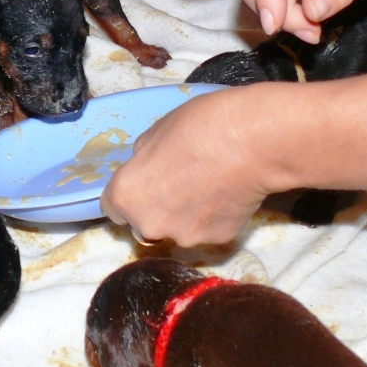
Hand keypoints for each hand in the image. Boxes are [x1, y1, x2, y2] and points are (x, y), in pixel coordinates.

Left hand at [101, 88, 271, 246]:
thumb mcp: (156, 131)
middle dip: (156, 207)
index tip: (144, 184)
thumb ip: (143, 158)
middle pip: (144, 222)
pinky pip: (208, 230)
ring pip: (177, 229)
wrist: (254, 141)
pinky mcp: (218, 240)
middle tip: (180, 182)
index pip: (112, 207)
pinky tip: (227, 195)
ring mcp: (184, 236)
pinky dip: (214, 218)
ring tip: (209, 187)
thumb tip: (145, 165)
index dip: (129, 194)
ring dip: (185, 215)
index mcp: (126, 196)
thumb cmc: (199, 126)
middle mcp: (149, 224)